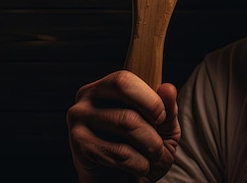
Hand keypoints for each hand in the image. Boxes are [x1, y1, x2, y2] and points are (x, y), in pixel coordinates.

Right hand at [66, 70, 180, 181]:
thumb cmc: (141, 152)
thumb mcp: (162, 129)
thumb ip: (167, 108)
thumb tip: (168, 88)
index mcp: (106, 87)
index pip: (126, 78)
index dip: (150, 97)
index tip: (162, 118)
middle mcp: (87, 98)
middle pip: (123, 88)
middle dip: (151, 115)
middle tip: (159, 138)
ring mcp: (79, 119)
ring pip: (127, 121)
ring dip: (151, 145)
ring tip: (152, 157)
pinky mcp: (79, 145)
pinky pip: (120, 151)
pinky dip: (139, 164)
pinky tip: (137, 168)